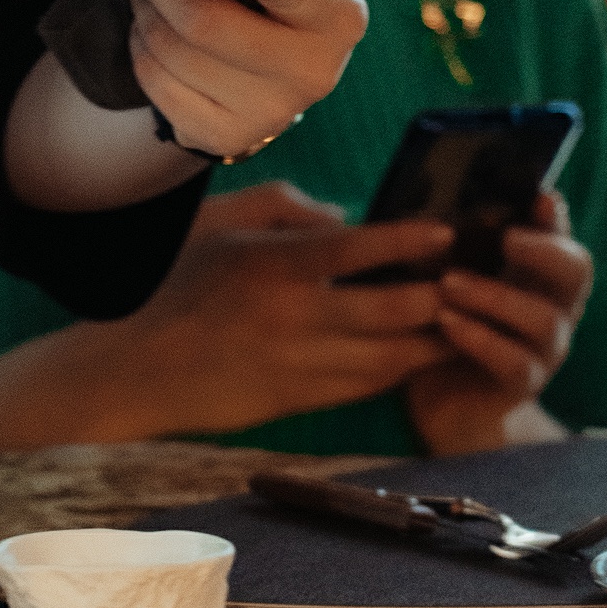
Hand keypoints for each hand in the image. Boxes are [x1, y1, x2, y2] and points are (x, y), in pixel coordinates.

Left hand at [120, 0, 367, 160]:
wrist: (278, 79)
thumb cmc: (280, 4)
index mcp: (337, 17)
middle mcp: (311, 71)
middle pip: (208, 24)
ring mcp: (269, 112)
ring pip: (173, 52)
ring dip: (142, 10)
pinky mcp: (226, 137)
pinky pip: (157, 84)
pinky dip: (140, 49)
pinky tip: (147, 29)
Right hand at [125, 185, 453, 430]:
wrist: (134, 368)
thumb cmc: (173, 282)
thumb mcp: (218, 222)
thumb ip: (284, 206)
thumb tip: (343, 217)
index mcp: (273, 266)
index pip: (359, 249)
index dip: (410, 241)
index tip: (445, 233)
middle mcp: (293, 319)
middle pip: (391, 310)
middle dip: (440, 295)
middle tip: (472, 277)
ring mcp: (298, 366)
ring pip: (389, 358)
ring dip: (432, 340)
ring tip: (465, 318)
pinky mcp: (298, 402)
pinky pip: (365, 387)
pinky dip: (398, 369)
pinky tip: (419, 352)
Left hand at [406, 189, 590, 453]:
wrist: (450, 409)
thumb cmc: (447, 331)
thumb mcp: (445, 282)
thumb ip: (448, 249)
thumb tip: (425, 204)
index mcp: (538, 275)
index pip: (559, 235)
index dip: (555, 217)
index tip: (541, 197)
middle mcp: (554, 307)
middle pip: (576, 270)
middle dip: (545, 250)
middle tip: (507, 239)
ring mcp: (544, 349)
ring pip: (542, 318)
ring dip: (494, 296)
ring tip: (448, 284)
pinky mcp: (523, 385)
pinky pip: (514, 361)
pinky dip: (481, 338)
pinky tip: (448, 324)